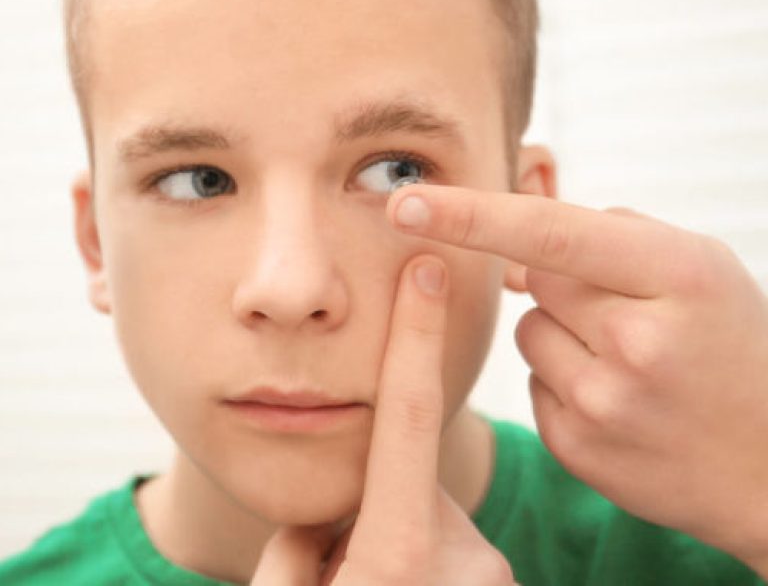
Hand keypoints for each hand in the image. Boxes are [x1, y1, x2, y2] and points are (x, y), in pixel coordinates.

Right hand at [251, 255, 517, 585]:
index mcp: (400, 557)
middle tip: (343, 565)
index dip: (415, 334)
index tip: (428, 271)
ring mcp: (491, 577)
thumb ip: (297, 540)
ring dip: (395, 539)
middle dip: (376, 497)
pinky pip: (450, 550)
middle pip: (409, 479)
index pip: (409, 414)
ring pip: (426, 516)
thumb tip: (321, 518)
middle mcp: (463, 558)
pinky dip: (422, 565)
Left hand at [385, 185, 767, 572]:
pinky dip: (566, 379)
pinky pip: (535, 381)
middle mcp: (636, 341)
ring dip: (562, 332)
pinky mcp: (576, 447)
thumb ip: (603, 237)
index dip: (470, 214)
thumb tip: (511, 248)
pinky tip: (617, 398)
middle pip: (534, 277)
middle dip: (560, 278)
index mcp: (675, 275)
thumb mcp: (696, 266)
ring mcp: (603, 403)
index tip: (404, 201)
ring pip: (529, 331)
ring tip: (627, 360)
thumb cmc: (731, 343)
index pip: (548, 232)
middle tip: (623, 308)